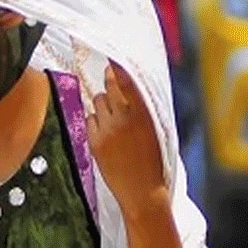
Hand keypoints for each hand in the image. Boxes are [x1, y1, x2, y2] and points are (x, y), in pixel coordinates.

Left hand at [87, 62, 168, 218]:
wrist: (142, 192)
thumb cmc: (155, 161)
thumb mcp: (158, 131)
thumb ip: (144, 109)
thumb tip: (131, 86)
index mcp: (146, 114)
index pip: (128, 81)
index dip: (118, 67)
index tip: (113, 56)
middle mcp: (125, 118)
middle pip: (109, 85)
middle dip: (110, 81)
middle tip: (110, 77)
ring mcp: (107, 130)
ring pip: (98, 101)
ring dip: (104, 104)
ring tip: (114, 118)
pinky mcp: (94, 141)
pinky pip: (90, 119)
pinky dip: (96, 121)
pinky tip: (106, 131)